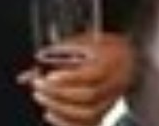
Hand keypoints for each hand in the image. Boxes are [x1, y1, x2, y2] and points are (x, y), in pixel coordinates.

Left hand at [18, 31, 135, 125]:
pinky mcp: (105, 112)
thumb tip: (32, 68)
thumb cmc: (100, 47)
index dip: (69, 78)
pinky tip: (50, 114)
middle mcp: (114, 83)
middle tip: (38, 85)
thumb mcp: (81, 41)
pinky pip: (88, 125)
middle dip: (59, 93)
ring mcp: (110, 100)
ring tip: (41, 97)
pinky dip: (67, 123)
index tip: (49, 76)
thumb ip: (57, 54)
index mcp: (110, 61)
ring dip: (61, 108)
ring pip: (89, 114)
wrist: (127, 57)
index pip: (92, 75)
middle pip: (89, 96)